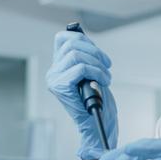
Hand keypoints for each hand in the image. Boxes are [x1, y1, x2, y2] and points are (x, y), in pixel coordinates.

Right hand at [46, 31, 117, 159]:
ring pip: (76, 54)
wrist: (97, 124)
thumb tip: (81, 35)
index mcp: (59, 67)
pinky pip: (81, 68)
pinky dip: (97, 73)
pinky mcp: (60, 87)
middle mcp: (53, 72)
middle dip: (95, 52)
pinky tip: (104, 82)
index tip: (98, 53)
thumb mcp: (91, 73)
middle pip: (72, 44)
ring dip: (98, 64)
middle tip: (107, 66)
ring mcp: (55, 79)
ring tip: (106, 77)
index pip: (62, 38)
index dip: (82, 39)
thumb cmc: (97, 101)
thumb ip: (84, 55)